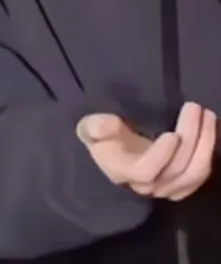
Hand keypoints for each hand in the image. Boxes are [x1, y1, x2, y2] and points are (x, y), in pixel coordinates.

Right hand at [77, 102, 215, 200]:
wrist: (114, 158)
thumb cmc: (102, 140)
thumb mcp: (89, 129)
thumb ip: (94, 126)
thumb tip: (104, 124)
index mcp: (124, 171)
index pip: (147, 171)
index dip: (161, 156)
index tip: (172, 134)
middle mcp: (149, 186)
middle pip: (177, 169)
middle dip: (190, 138)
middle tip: (195, 108)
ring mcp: (168, 189)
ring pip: (194, 173)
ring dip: (205, 144)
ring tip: (208, 116)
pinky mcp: (182, 186)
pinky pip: (201, 174)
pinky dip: (208, 152)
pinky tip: (210, 130)